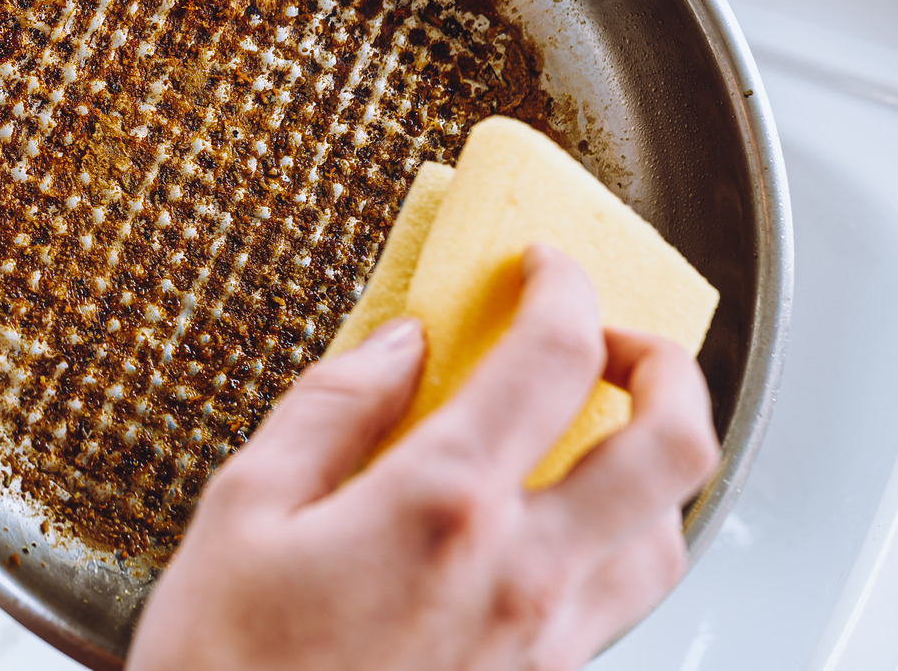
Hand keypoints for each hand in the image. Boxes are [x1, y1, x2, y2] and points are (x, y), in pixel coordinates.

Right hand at [126, 244, 719, 670]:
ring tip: (600, 432)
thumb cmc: (226, 668)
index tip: (539, 266)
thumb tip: (397, 345)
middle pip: (671, 445)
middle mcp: (519, 575)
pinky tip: (558, 527)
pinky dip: (620, 539)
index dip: (560, 284)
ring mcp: (542, 641)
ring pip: (667, 534)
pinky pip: (622, 601)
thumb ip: (330, 409)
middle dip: (664, 364)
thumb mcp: (243, 509)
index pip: (553, 356)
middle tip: (612, 338)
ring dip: (654, 461)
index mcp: (441, 506)